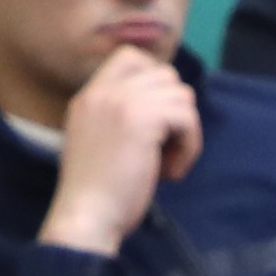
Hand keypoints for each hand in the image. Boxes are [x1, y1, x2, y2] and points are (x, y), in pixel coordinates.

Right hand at [39, 46, 199, 255]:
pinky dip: (189, 147)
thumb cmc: (94, 196)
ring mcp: (122, 102)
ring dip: (184, 132)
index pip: (131, 57)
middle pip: (164, 74)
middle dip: (174, 111)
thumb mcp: (98, 142)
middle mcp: (103, 92)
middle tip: (163, 149)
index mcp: (89, 96)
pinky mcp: (143, 119)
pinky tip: (171, 173)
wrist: (86, 218)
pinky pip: (187, 118)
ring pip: (181, 95)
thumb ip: (121, 118)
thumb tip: (166, 109)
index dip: (155, 83)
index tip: (157, 120)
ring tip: (166, 165)